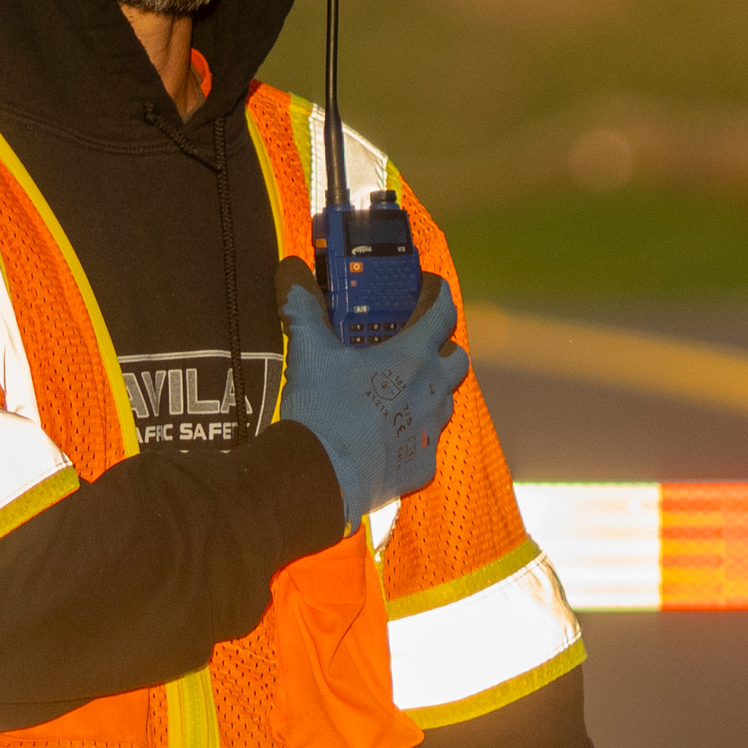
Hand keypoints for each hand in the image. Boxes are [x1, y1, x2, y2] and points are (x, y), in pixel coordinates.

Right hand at [273, 255, 471, 533]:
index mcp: (411, 356)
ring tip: (395, 392)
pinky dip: (411, 436)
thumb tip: (291, 269)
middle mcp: (431, 391)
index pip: (443, 313)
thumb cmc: (323, 410)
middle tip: (413, 346)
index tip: (429, 288)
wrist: (321, 479)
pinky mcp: (421, 467)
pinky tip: (385, 437)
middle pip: (456, 360)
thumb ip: (303, 307)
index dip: (438, 295)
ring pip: (444, 403)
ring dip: (428, 392)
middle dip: (441, 349)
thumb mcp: (309, 351)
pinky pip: (426, 444)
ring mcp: (429, 432)